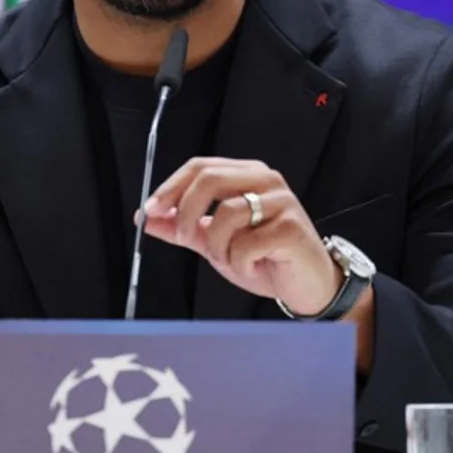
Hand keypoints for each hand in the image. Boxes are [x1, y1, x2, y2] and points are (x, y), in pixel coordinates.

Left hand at [140, 157, 341, 315]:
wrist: (305, 286)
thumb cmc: (264, 258)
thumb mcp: (214, 242)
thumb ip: (182, 228)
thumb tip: (146, 217)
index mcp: (245, 175)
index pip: (200, 167)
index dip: (171, 187)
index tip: (150, 209)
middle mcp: (265, 180)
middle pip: (210, 178)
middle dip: (186, 211)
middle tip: (181, 236)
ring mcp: (281, 202)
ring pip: (226, 213)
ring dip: (217, 246)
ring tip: (230, 259)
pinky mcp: (291, 227)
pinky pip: (246, 243)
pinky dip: (239, 261)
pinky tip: (252, 265)